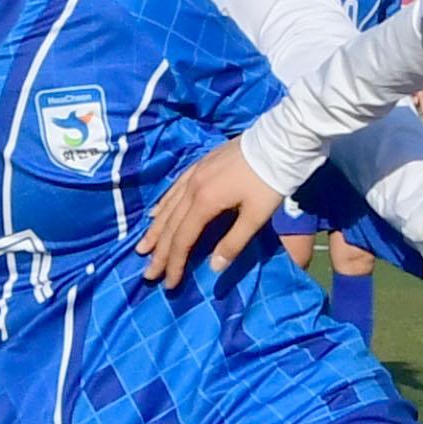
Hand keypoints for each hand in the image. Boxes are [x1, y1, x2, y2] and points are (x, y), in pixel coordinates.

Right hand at [139, 137, 283, 288]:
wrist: (280, 140)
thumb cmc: (271, 180)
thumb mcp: (257, 215)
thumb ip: (234, 242)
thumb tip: (214, 267)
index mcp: (205, 201)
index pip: (183, 239)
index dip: (174, 263)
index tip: (168, 283)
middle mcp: (192, 187)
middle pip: (170, 226)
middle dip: (159, 252)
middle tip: (148, 274)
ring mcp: (194, 174)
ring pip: (168, 207)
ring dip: (154, 231)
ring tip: (143, 248)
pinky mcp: (200, 165)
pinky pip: (174, 189)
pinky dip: (162, 205)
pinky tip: (155, 213)